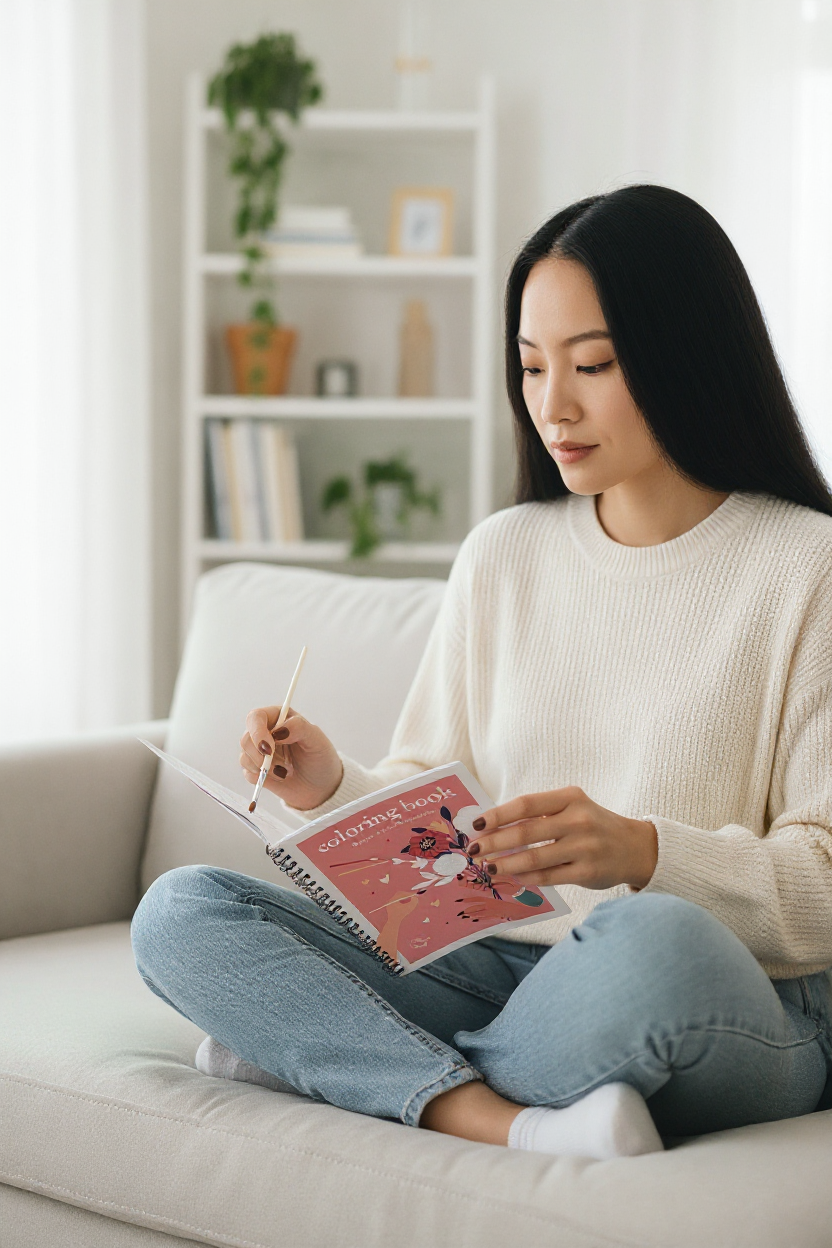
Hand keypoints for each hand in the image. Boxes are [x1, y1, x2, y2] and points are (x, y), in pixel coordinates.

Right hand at [239, 705, 342, 810]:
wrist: (321, 787)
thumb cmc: (320, 758)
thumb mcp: (317, 740)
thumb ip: (299, 728)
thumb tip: (278, 730)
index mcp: (278, 718)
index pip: (256, 717)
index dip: (257, 732)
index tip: (269, 748)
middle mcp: (265, 733)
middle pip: (245, 739)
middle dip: (260, 755)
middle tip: (280, 766)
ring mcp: (259, 753)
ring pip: (244, 757)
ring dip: (264, 768)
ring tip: (285, 771)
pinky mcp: (257, 771)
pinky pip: (248, 774)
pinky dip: (262, 778)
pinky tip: (279, 777)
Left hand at [376, 892, 420, 961]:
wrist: (393, 926)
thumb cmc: (400, 916)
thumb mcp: (408, 908)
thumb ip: (413, 902)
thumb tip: (415, 898)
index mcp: (393, 900)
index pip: (401, 894)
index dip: (408, 894)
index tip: (415, 895)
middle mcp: (390, 902)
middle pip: (399, 896)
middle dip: (406, 896)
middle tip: (413, 897)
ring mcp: (390, 907)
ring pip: (398, 901)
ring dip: (405, 901)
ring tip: (411, 902)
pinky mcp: (391, 912)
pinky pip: (398, 906)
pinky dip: (403, 905)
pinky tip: (407, 908)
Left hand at [468, 787, 657, 891]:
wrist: (634, 847)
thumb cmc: (592, 825)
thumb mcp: (572, 808)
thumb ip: (539, 815)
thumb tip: (493, 828)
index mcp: (570, 797)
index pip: (526, 803)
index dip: (498, 814)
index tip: (476, 824)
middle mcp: (579, 819)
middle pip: (526, 831)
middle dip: (494, 842)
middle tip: (473, 850)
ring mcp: (585, 847)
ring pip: (534, 858)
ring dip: (505, 864)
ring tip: (487, 867)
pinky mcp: (588, 872)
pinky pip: (548, 876)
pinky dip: (526, 877)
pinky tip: (512, 877)